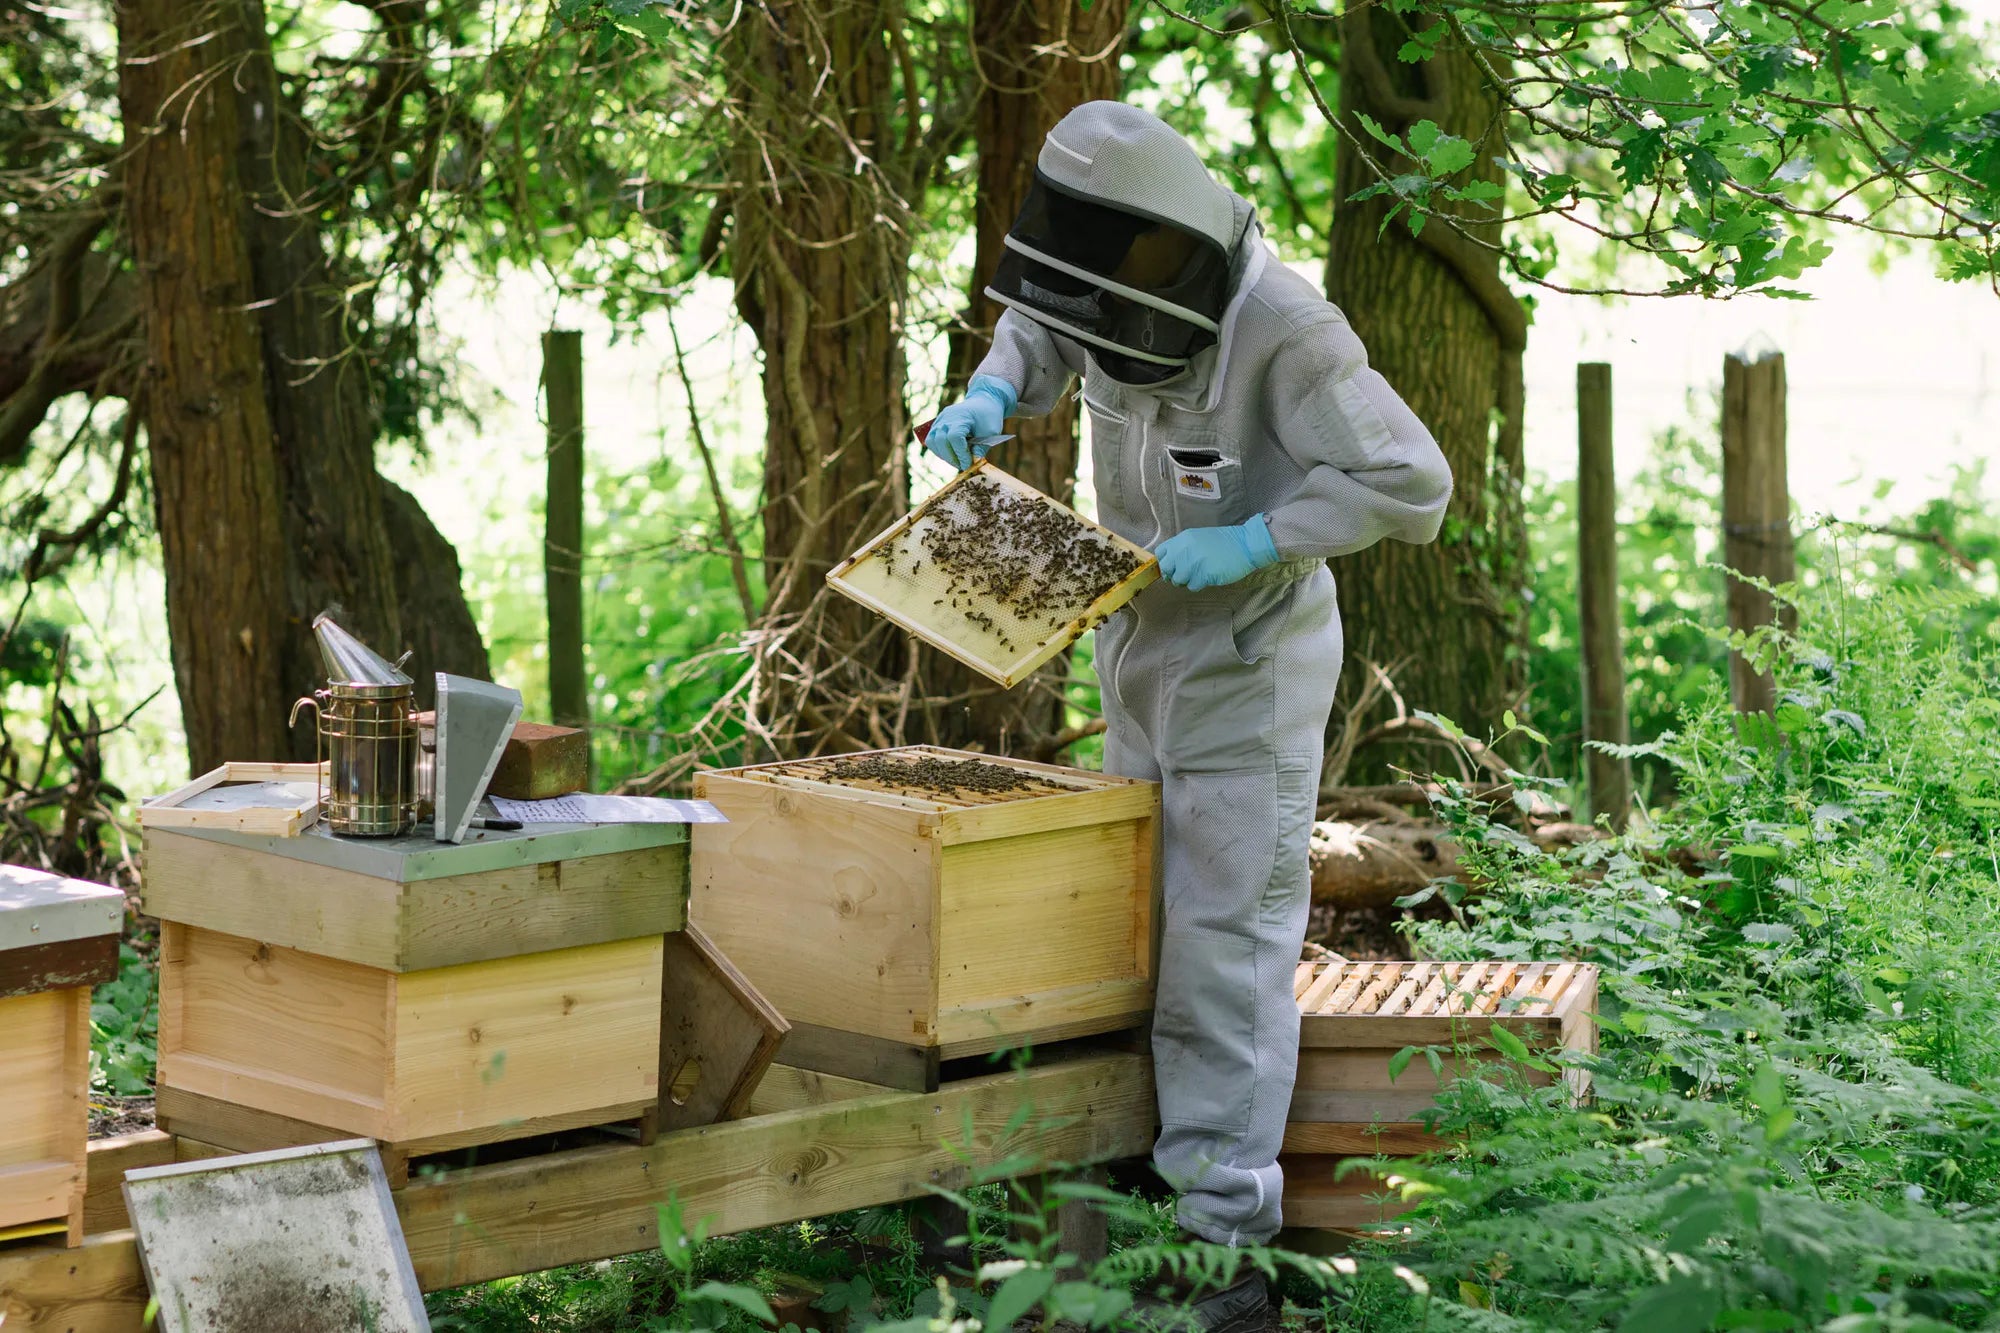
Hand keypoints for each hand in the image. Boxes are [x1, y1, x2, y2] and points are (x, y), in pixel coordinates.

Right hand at [925, 375, 1017, 469]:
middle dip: (952, 457)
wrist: (982, 402)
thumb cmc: (988, 417)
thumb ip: (981, 448)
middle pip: (940, 441)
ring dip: (944, 455)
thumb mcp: (991, 432)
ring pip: (932, 442)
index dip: (960, 454)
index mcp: (962, 416)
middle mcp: (946, 417)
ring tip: (957, 461)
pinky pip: (931, 441)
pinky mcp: (936, 424)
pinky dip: (939, 450)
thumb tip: (972, 463)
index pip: (955, 437)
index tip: (969, 464)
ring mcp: (939, 420)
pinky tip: (952, 454)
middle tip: (963, 465)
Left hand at [1154, 515, 1279, 591]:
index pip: (1161, 552)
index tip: (1172, 566)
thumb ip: (1184, 548)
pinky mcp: (1203, 575)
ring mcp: (1194, 563)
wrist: (1246, 545)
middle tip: (1183, 575)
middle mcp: (1185, 549)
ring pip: (1178, 580)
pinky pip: (1192, 586)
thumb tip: (1173, 563)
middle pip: (1167, 568)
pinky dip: (1199, 585)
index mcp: (1183, 538)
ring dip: (1187, 581)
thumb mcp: (1199, 538)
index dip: (1165, 562)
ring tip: (1199, 575)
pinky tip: (1208, 577)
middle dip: (1173, 574)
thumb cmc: (1225, 542)